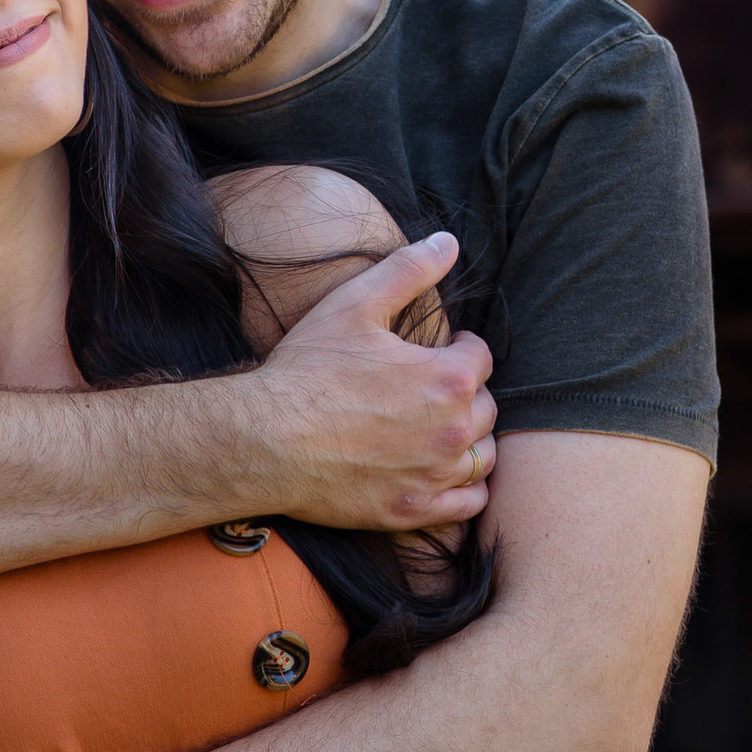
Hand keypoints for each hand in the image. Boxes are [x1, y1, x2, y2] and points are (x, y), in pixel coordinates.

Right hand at [261, 233, 495, 529]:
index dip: (460, 348)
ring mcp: (435, 476)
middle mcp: (453, 431)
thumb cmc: (307, 370)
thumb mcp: (354, 304)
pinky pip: (468, 504)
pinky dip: (465, 489)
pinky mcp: (413, 511)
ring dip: (469, 441)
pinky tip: (441, 474)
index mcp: (448, 379)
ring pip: (482, 457)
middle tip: (431, 388)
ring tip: (439, 429)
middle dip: (465, 394)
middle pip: (487, 409)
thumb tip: (449, 241)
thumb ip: (408, 269)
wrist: (265, 440)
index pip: (482, 359)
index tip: (439, 350)